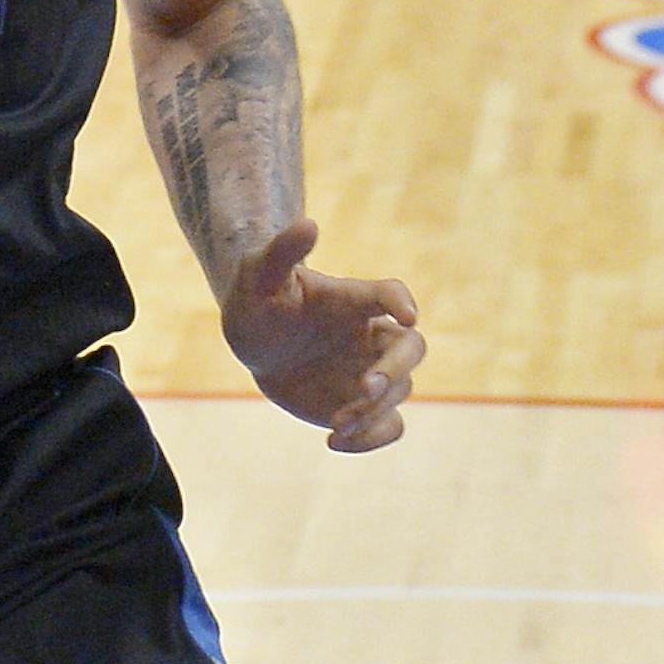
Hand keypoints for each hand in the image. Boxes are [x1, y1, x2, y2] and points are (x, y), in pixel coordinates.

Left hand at [221, 219, 423, 451]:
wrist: (252, 342)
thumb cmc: (258, 297)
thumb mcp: (260, 272)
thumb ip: (283, 250)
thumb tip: (308, 222)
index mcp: (352, 300)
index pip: (390, 294)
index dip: (401, 301)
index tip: (406, 314)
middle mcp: (370, 335)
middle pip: (411, 348)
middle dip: (395, 370)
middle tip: (365, 388)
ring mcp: (370, 371)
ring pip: (399, 393)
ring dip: (374, 410)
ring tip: (337, 421)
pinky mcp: (362, 405)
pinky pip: (388, 426)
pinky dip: (372, 439)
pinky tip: (335, 441)